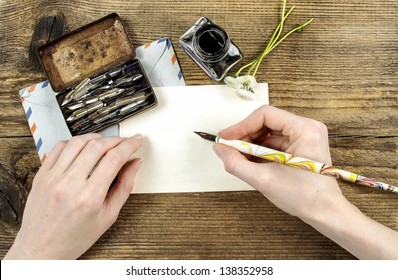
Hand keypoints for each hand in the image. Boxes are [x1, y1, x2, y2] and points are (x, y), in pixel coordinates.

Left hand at [5, 133, 142, 258]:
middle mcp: (69, 184)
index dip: (129, 145)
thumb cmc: (75, 237)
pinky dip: (75, 142)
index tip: (137, 140)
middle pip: (97, 146)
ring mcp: (53, 178)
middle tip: (125, 142)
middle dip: (116, 139)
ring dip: (96, 138)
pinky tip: (83, 147)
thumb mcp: (108, 216)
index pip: (114, 159)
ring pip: (78, 142)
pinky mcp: (42, 175)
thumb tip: (135, 163)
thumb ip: (125, 186)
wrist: (41, 249)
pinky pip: (58, 147)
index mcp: (89, 197)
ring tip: (106, 143)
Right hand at [214, 105, 397, 258]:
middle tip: (229, 149)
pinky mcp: (301, 146)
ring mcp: (304, 137)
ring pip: (268, 132)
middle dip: (245, 136)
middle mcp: (307, 128)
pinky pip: (275, 142)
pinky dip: (260, 151)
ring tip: (238, 158)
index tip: (225, 138)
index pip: (265, 115)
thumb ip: (236, 163)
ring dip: (251, 144)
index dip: (241, 125)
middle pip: (266, 122)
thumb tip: (219, 149)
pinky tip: (250, 161)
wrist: (324, 213)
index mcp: (304, 129)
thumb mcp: (264, 179)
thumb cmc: (304, 197)